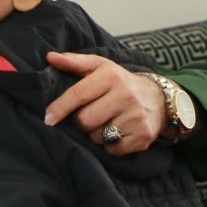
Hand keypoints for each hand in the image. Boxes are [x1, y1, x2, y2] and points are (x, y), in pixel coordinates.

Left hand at [44, 51, 166, 155]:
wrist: (158, 98)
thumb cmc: (119, 82)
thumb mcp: (99, 66)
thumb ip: (74, 62)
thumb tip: (50, 57)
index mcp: (111, 76)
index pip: (78, 94)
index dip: (60, 108)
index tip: (48, 118)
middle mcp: (126, 95)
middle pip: (85, 120)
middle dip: (81, 121)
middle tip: (90, 114)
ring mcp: (136, 117)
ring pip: (97, 137)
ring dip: (95, 133)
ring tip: (105, 121)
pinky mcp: (143, 136)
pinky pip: (112, 149)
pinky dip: (109, 145)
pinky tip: (117, 132)